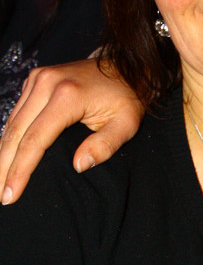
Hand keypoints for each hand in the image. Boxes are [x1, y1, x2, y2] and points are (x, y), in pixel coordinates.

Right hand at [0, 58, 144, 203]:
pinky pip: (16, 113)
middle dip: (4, 166)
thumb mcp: (126, 125)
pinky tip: (6, 158)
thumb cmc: (127, 99)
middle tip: (0, 196)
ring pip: (11, 122)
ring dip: (2, 154)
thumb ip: (105, 146)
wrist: (125, 68)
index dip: (20, 170)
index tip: (11, 194)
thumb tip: (78, 166)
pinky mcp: (35, 80)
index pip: (35, 140)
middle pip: (16, 132)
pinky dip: (10, 137)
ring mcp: (38, 79)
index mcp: (67, 96)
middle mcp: (46, 83)